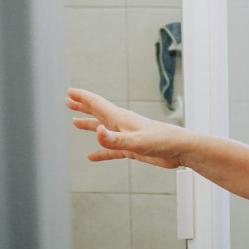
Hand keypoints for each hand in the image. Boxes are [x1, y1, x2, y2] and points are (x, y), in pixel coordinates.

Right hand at [68, 87, 188, 168]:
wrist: (181, 150)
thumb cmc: (163, 142)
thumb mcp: (137, 142)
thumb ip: (115, 139)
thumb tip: (97, 132)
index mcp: (121, 118)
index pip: (98, 104)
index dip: (82, 97)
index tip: (69, 91)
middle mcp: (123, 124)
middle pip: (98, 112)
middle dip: (82, 106)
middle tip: (67, 101)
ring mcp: (127, 136)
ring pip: (103, 129)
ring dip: (89, 125)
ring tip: (75, 123)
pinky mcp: (133, 148)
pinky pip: (112, 149)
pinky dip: (101, 152)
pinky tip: (91, 156)